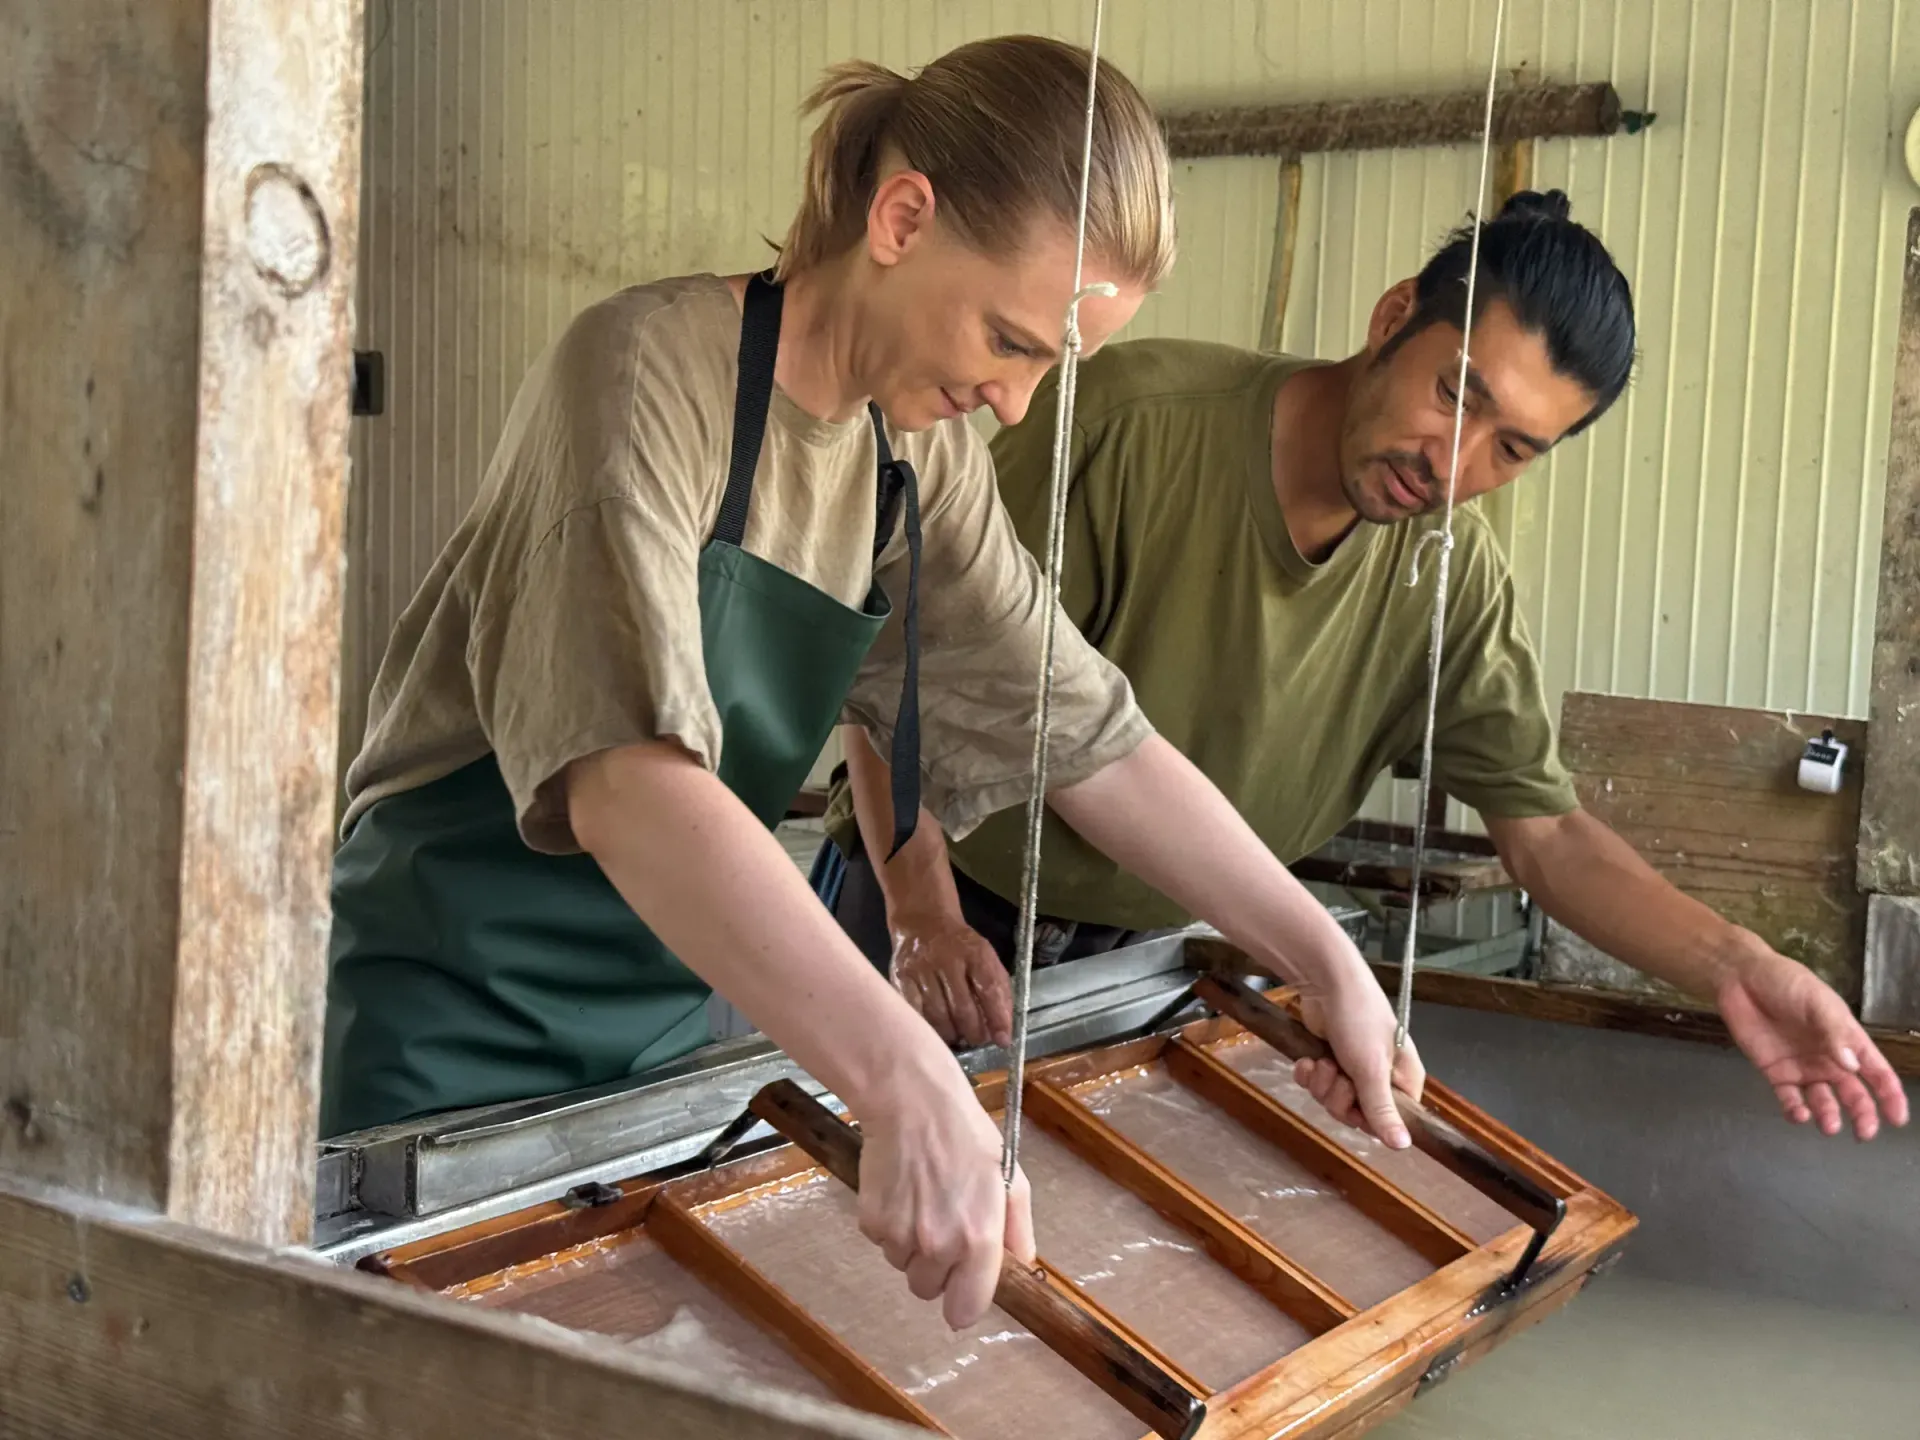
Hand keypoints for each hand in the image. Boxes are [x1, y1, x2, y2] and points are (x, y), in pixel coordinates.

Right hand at [855, 1056, 1034, 1328]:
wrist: (911, 1101)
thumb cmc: (965, 1135)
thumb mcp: (1010, 1178)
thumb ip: (1018, 1230)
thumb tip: (1021, 1265)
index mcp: (978, 1238)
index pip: (966, 1309)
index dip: (964, 1304)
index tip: (963, 1292)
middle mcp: (938, 1245)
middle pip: (929, 1290)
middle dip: (936, 1269)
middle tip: (943, 1227)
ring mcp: (900, 1235)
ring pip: (903, 1266)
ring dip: (911, 1246)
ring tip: (922, 1200)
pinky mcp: (872, 1221)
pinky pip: (882, 1242)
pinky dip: (889, 1226)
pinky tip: (901, 1192)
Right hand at [889, 913, 1013, 1048]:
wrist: (924, 922)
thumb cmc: (960, 947)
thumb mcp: (986, 958)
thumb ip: (999, 991)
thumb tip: (1003, 1032)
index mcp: (975, 952)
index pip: (989, 988)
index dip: (997, 1017)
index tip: (1002, 1040)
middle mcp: (947, 959)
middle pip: (962, 1007)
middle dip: (973, 1031)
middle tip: (976, 1039)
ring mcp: (921, 969)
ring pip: (938, 1014)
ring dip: (951, 1033)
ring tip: (957, 1037)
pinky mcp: (901, 977)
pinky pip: (915, 1012)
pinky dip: (927, 1027)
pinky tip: (935, 1031)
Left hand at [1290, 974, 1424, 1147]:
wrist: (1326, 981)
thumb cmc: (1359, 1021)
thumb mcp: (1372, 1069)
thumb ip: (1383, 1110)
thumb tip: (1404, 1147)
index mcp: (1404, 1081)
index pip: (1389, 1121)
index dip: (1367, 1119)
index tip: (1357, 1105)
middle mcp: (1380, 1078)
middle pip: (1355, 1114)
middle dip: (1338, 1097)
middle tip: (1337, 1075)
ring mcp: (1351, 1068)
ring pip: (1331, 1100)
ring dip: (1321, 1083)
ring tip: (1322, 1061)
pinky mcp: (1326, 1059)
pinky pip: (1314, 1084)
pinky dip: (1307, 1073)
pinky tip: (1306, 1059)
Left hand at [1717, 941, 1909, 1139]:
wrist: (1742, 979)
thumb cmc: (1786, 983)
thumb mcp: (1817, 1002)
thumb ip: (1835, 1033)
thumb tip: (1853, 1066)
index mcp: (1847, 1041)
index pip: (1876, 1072)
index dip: (1890, 1095)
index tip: (1897, 1118)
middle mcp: (1829, 1060)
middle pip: (1853, 1094)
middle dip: (1862, 1114)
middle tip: (1864, 1133)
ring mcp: (1803, 1068)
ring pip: (1823, 1101)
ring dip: (1828, 1115)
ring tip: (1829, 1126)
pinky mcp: (1776, 1073)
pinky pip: (1789, 1099)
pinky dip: (1795, 1111)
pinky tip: (1800, 1115)